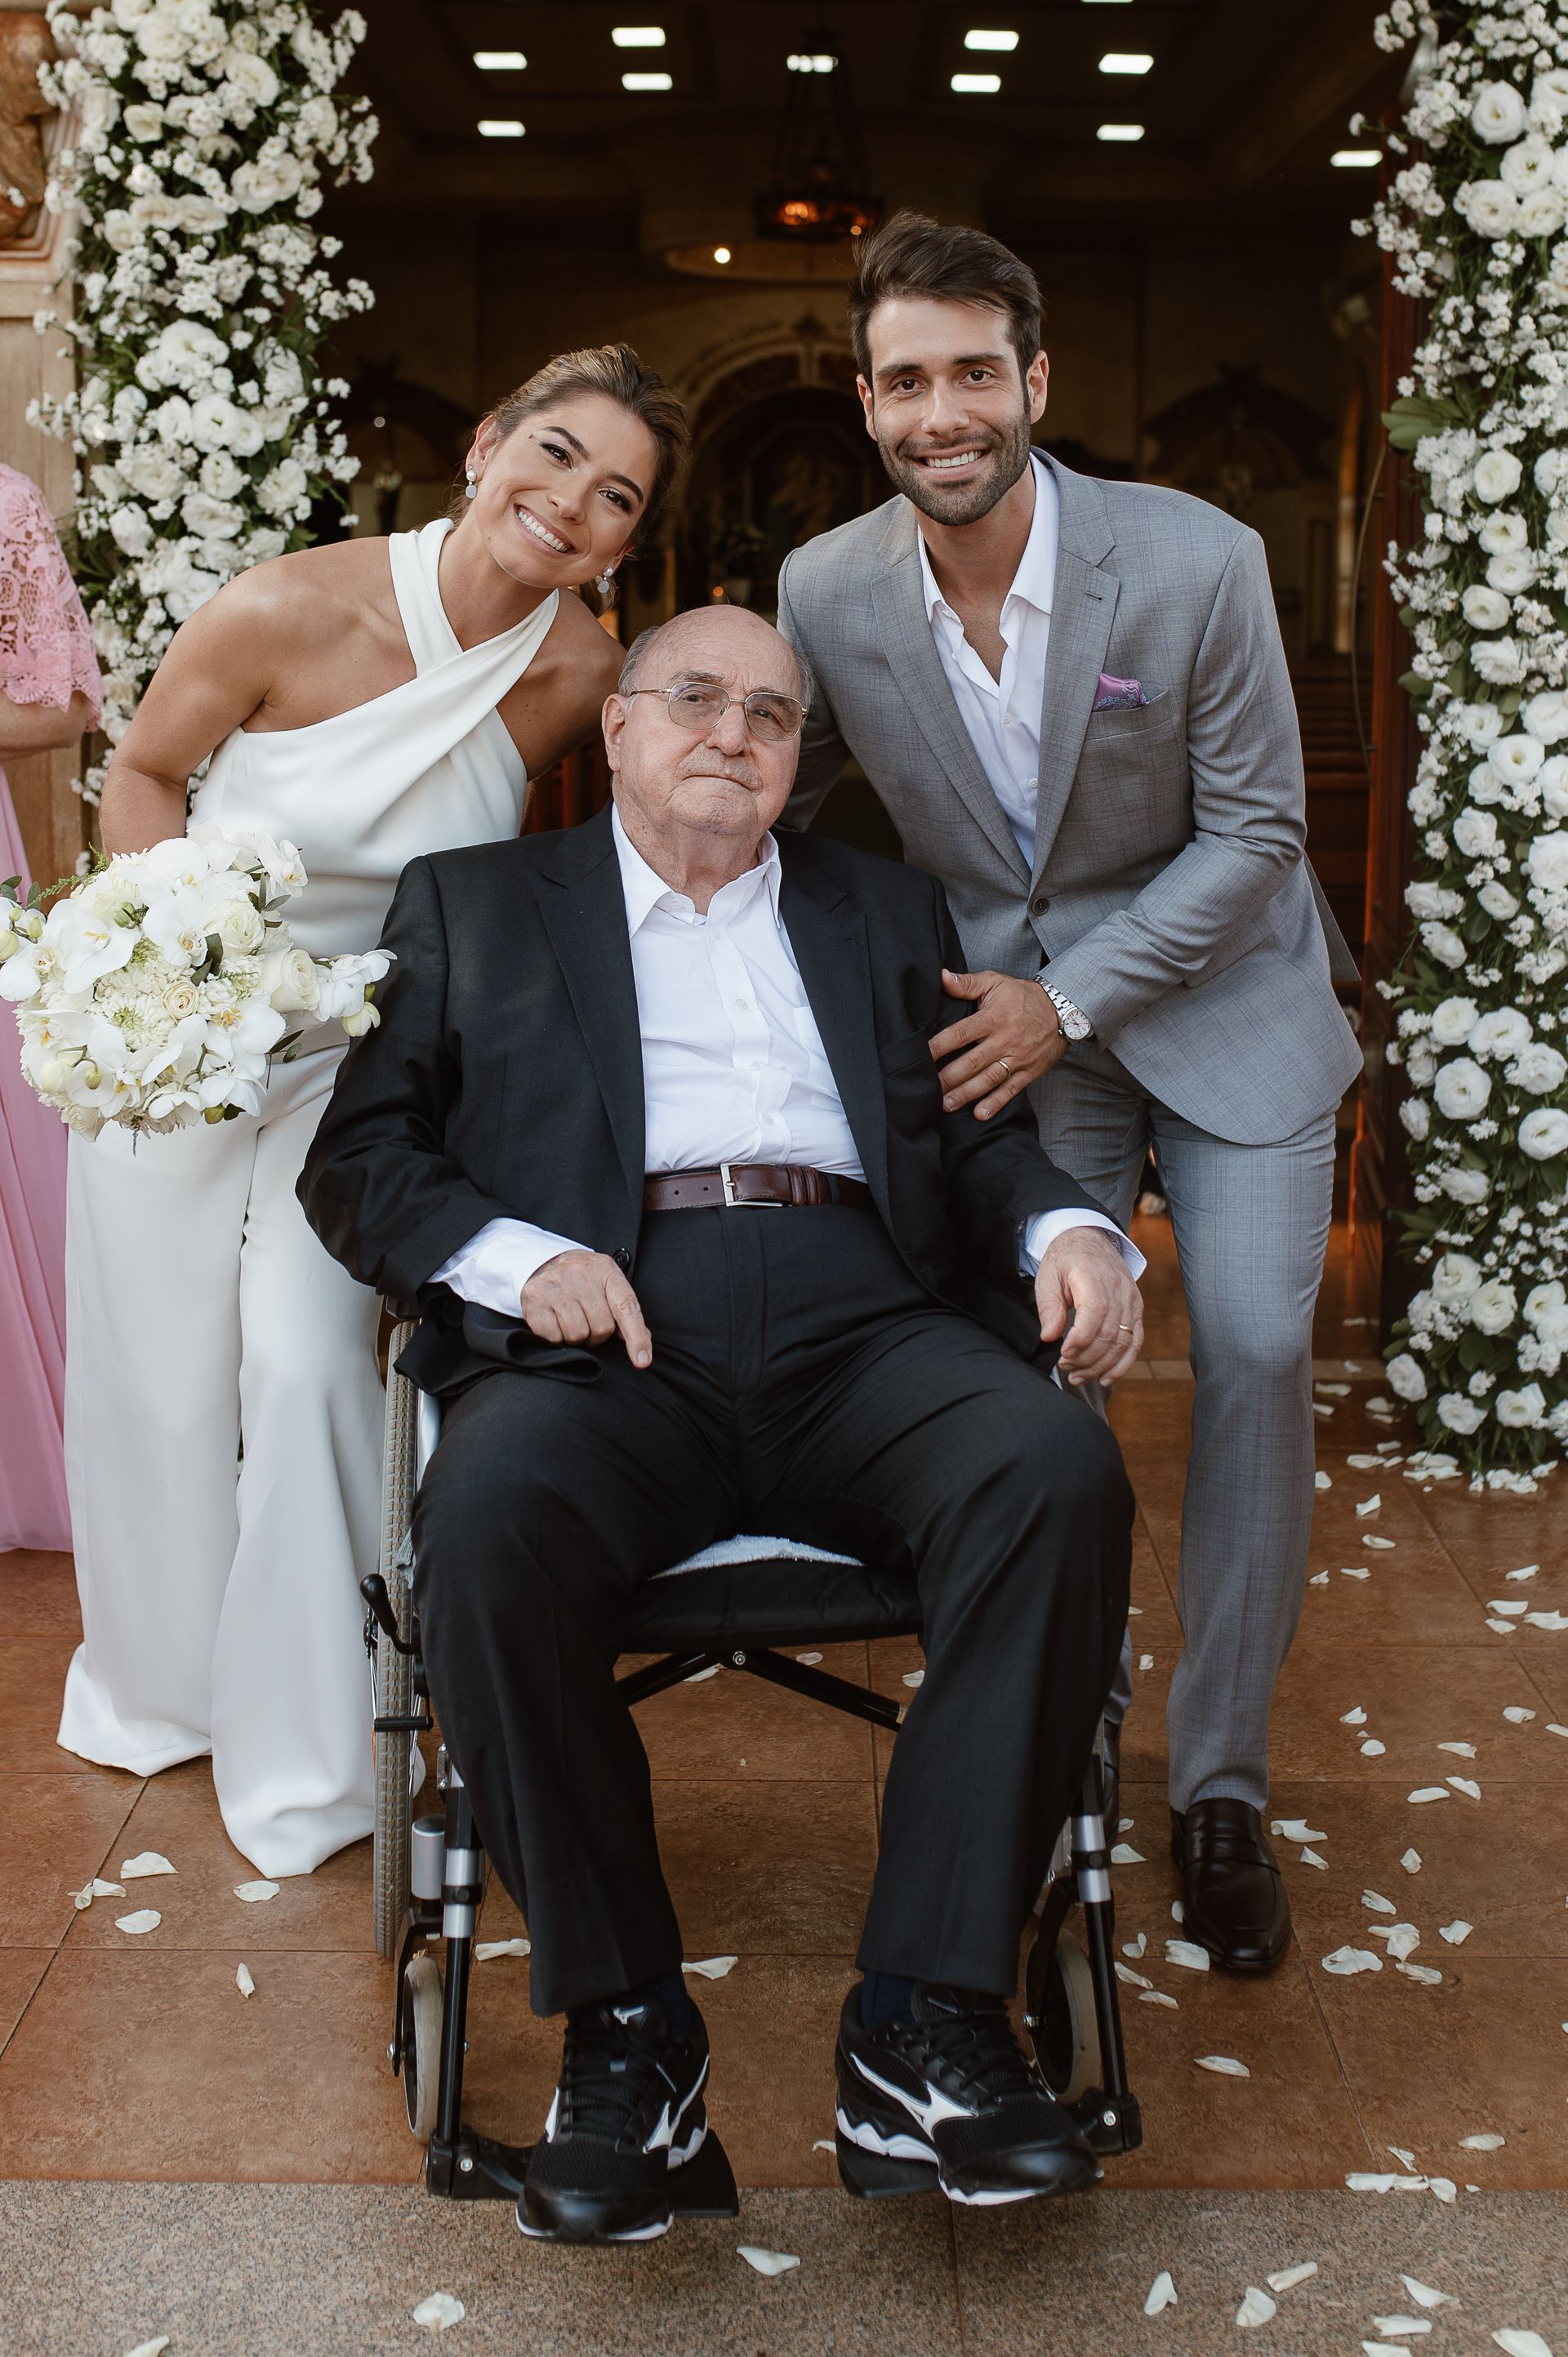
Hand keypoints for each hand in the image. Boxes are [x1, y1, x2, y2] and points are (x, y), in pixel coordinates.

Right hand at [519, 1250, 651, 1366]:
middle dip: (597, 1334)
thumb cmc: (584, 1282)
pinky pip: (553, 1337)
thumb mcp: (609, 1287)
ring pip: (577, 1334)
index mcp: (606, 1271)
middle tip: (588, 1321)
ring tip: (572, 1320)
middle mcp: (580, 1274)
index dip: (636, 1337)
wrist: (545, 1263)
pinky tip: (555, 1321)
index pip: (626, 1307)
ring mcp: (555, 1285)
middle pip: (602, 1327)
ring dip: (577, 1337)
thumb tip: (641, 1348)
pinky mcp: (534, 1298)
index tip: (642, 1361)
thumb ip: (626, 1313)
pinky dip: (556, 1338)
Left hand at [930, 968, 1067, 1118]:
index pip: (960, 1034)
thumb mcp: (996, 982)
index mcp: (992, 1018)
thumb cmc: (1023, 996)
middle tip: (929, 1089)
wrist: (1063, 1010)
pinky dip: (996, 1103)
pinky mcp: (1028, 1071)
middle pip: (972, 1062)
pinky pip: (1011, 1090)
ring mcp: (1017, 1058)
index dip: (939, 1046)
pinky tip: (980, 1114)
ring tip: (946, 1105)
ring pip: (988, 1079)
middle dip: (949, 1077)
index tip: (922, 1056)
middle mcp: (1004, 1040)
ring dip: (966, 1094)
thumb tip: (942, 977)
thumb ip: (967, 983)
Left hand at [1034, 1228, 1142, 1385]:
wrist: (1090, 1241)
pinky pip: (1135, 1342)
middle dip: (1086, 1358)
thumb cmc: (1065, 1261)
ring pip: (1123, 1342)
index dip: (1080, 1340)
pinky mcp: (1136, 1310)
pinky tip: (1106, 1378)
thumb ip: (1049, 1307)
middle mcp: (1119, 1289)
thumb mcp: (1048, 1278)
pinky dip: (1122, 1364)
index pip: (1095, 1313)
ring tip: (1078, 1377)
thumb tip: (1049, 1337)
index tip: (1063, 1354)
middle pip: (1109, 1333)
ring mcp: (1132, 1301)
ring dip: (1101, 1366)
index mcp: (1093, 1277)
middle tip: (1065, 1368)